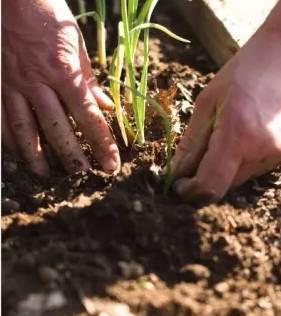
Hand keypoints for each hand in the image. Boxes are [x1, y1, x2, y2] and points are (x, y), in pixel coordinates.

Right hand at [2, 0, 119, 174]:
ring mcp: (13, 84)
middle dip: (71, 155)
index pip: (89, 116)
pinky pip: (1, 118)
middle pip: (57, 128)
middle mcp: (38, 81)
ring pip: (25, 128)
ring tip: (46, 174)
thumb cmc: (49, 17)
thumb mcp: (76, 45)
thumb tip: (105, 107)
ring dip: (36, 155)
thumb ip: (89, 80)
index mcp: (64, 71)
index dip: (102, 144)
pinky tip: (17, 154)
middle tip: (82, 174)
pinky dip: (9, 139)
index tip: (111, 164)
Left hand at [171, 15, 280, 200]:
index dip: (189, 191)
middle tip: (195, 155)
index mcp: (237, 135)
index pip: (209, 186)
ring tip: (224, 134)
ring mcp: (278, 155)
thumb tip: (175, 172)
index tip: (178, 183)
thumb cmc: (245, 70)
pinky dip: (240, 160)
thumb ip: (191, 143)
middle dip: (203, 177)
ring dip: (222, 168)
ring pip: (237, 179)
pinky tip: (243, 133)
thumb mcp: (207, 102)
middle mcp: (261, 151)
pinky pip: (254, 169)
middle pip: (222, 186)